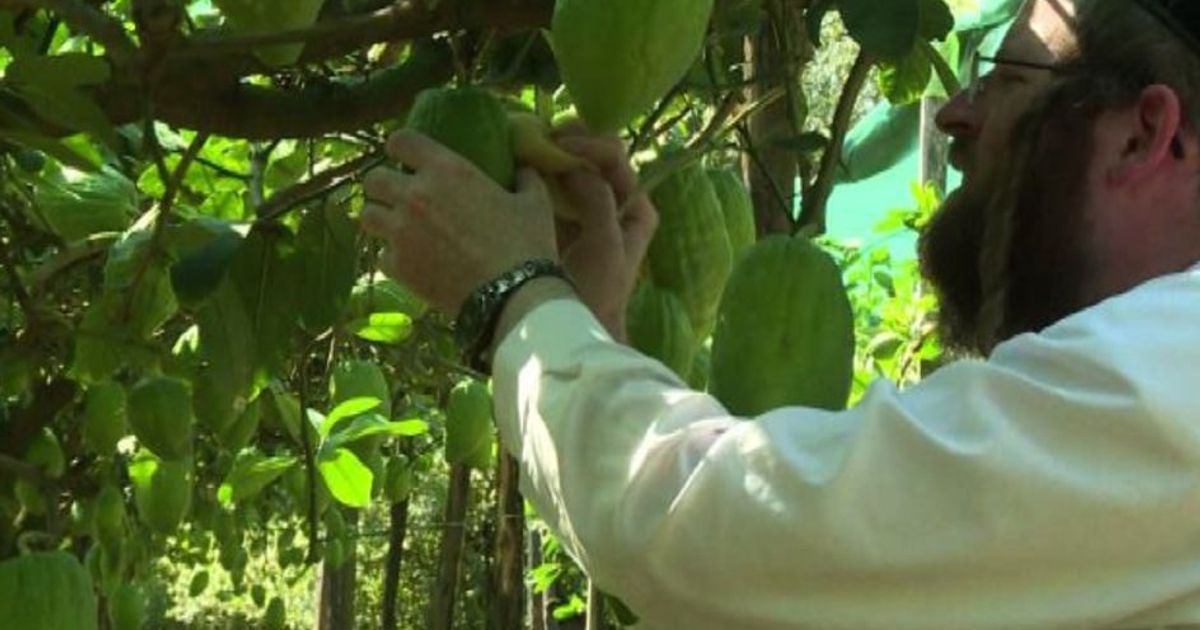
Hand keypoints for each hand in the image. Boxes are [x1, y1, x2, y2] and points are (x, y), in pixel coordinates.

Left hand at [359, 130, 558, 315]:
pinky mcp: (398, 266)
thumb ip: (525, 179)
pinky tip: (412, 262)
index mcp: (446, 170)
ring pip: (367, 215)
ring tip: (398, 228)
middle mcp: (414, 195)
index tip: (408, 156)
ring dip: (381, 218)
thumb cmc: (526, 243)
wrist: (512, 295)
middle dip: (383, 185)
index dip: (401, 147)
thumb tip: (523, 170)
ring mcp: (400, 232)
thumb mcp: (535, 202)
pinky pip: (381, 256)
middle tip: (400, 196)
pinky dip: (393, 257)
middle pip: (373, 179)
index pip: (401, 141)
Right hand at [550, 131, 658, 340]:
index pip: (617, 162)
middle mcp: (616, 207)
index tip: (560, 144)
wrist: (571, 334)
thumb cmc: (595, 293)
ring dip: (557, 154)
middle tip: (544, 135)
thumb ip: (598, 200)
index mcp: (635, 210)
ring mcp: (589, 215)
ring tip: (531, 144)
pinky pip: (557, 190)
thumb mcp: (605, 245)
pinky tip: (523, 166)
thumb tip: (574, 167)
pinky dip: (543, 175)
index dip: (591, 146)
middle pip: (599, 160)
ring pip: (577, 171)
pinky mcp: (563, 225)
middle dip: (574, 142)